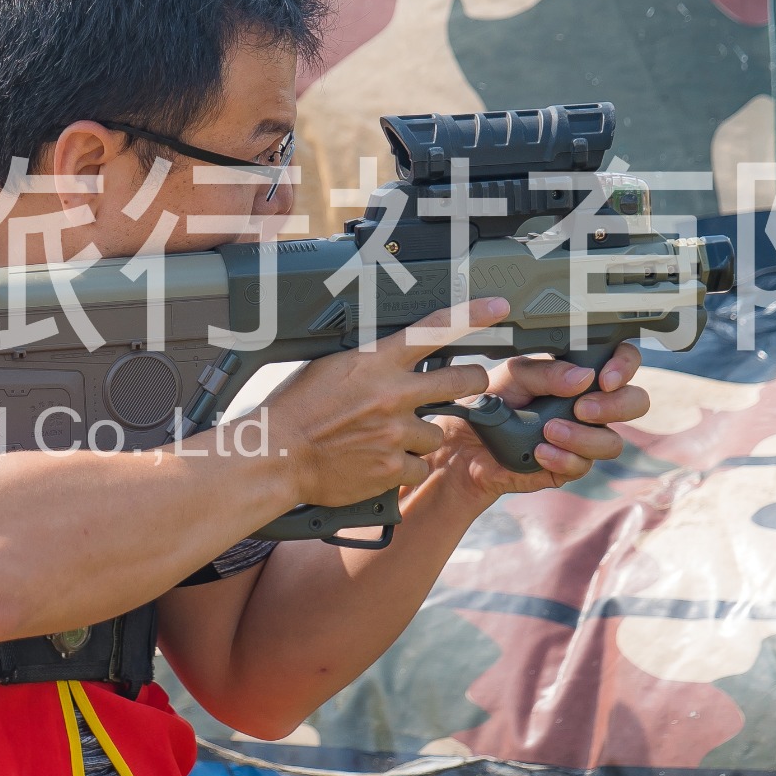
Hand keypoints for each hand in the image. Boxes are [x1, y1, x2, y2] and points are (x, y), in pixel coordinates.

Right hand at [253, 301, 506, 509]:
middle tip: (466, 384)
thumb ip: (370, 361)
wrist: (277, 454)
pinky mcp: (393, 466)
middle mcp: (392, 394)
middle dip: (470, 381)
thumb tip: (392, 357)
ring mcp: (396, 432)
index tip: (498, 308)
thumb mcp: (330, 366)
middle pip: (462, 380)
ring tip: (390, 438)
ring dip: (422, 436)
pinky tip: (381, 462)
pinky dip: (405, 467)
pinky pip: (419, 467)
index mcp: (375, 361)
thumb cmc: (295, 409)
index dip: (472, 315)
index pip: (433, 330)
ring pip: (438, 432)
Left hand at [427, 341, 652, 499]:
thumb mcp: (512, 375)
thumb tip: (583, 377)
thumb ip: (546, 373)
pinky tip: (540, 451)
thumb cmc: (491, 400)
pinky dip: (563, 458)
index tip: (605, 377)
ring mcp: (584, 437)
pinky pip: (583, 465)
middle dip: (615, 406)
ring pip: (612, 441)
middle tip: (582, 408)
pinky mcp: (568, 465)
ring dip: (584, 436)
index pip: (622, 362)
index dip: (625, 366)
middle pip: (634, 403)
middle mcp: (590, 404)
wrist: (464, 443)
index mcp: (581, 374)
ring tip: (549, 430)